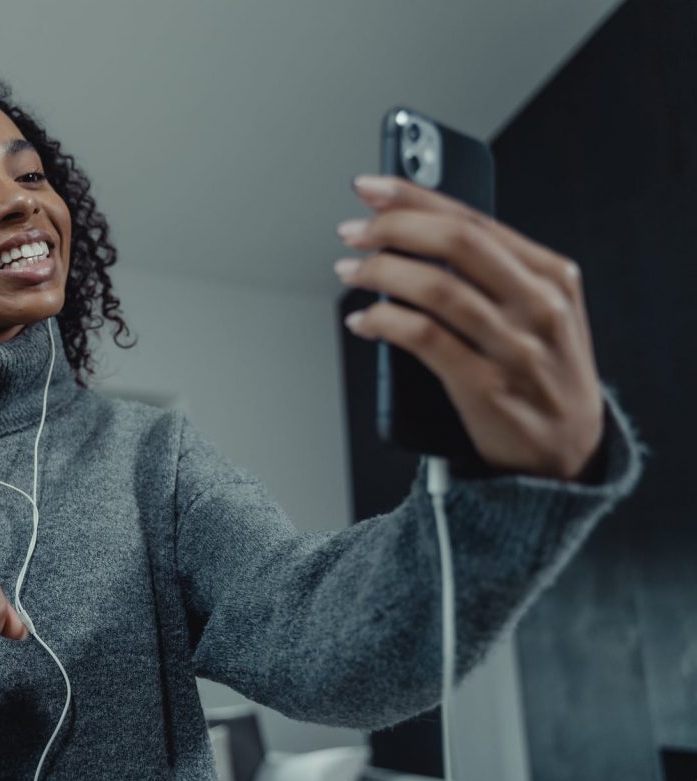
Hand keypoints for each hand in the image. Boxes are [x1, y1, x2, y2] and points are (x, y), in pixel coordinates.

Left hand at [335, 174, 604, 482]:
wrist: (570, 455)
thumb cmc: (540, 374)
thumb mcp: (539, 313)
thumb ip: (493, 273)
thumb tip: (412, 230)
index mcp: (552, 275)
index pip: (474, 220)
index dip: (414, 197)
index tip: (370, 186)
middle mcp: (539, 305)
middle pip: (456, 243)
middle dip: (394, 227)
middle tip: (352, 232)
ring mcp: (514, 347)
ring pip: (435, 288)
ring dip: (380, 273)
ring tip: (350, 271)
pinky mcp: (486, 388)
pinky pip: (423, 340)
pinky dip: (382, 322)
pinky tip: (362, 321)